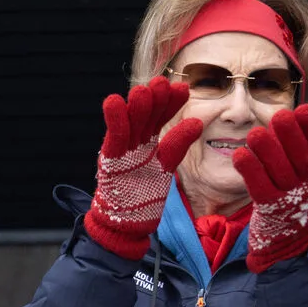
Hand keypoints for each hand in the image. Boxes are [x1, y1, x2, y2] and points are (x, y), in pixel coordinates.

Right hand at [85, 76, 203, 259]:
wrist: (127, 223)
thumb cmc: (144, 196)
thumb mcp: (165, 166)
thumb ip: (176, 144)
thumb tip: (197, 122)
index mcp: (147, 141)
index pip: (160, 117)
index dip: (171, 103)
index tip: (184, 89)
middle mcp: (133, 142)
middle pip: (145, 115)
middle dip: (154, 99)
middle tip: (164, 83)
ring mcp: (121, 150)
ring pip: (130, 122)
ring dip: (135, 106)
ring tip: (143, 90)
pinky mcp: (110, 160)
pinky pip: (113, 137)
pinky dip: (113, 119)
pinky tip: (114, 101)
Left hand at [233, 104, 307, 273]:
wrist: (287, 236)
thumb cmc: (288, 192)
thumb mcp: (298, 169)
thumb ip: (289, 144)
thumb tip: (281, 114)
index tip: (304, 109)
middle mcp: (306, 184)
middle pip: (301, 159)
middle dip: (291, 136)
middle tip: (280, 115)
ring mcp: (289, 198)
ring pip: (280, 173)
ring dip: (268, 151)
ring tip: (256, 133)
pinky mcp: (269, 209)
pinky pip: (260, 188)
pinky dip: (251, 171)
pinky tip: (239, 154)